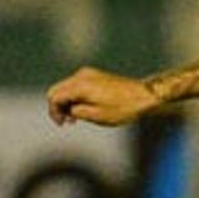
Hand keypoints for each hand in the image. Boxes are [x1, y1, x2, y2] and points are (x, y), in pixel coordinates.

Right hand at [46, 67, 161, 126]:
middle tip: (67, 122)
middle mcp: (81, 76)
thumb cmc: (124, 108)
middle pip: (57, 90)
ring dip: (67, 102)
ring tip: (76, 118)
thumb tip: (68, 110)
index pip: (55, 96)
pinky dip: (75, 96)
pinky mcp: (94, 75)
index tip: (62, 124)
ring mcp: (88, 73)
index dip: (54, 112)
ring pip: (66, 87)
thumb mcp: (98, 116)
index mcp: (81, 85)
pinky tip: (83, 108)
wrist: (144, 96)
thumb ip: (77, 112)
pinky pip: (76, 85)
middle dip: (58, 107)